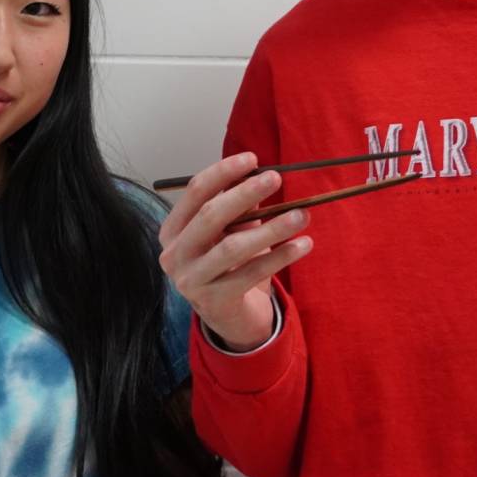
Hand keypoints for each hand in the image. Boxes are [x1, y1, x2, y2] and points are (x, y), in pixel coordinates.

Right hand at [158, 153, 312, 351]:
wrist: (228, 317)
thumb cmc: (228, 265)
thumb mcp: (230, 231)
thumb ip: (238, 205)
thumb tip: (259, 172)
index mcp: (173, 230)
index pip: (195, 192)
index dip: (223, 172)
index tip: (252, 159)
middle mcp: (174, 255)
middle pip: (210, 215)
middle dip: (245, 193)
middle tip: (276, 178)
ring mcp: (191, 281)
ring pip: (233, 246)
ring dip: (271, 227)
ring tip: (301, 214)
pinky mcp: (214, 301)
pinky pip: (252, 273)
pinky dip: (280, 256)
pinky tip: (303, 244)